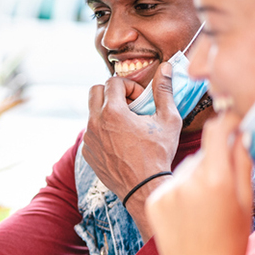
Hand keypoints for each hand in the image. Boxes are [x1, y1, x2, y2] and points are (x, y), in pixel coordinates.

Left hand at [82, 64, 180, 236]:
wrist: (144, 187)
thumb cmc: (158, 154)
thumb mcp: (168, 120)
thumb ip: (164, 90)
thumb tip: (166, 67)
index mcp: (112, 113)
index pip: (113, 81)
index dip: (129, 86)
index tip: (140, 100)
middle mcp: (94, 123)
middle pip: (95, 91)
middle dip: (112, 92)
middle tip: (129, 106)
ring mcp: (88, 139)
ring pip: (92, 113)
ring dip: (107, 112)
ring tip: (127, 125)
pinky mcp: (87, 152)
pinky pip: (90, 132)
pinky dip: (103, 130)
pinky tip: (120, 141)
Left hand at [145, 112, 251, 254]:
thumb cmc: (231, 240)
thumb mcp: (245, 201)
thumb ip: (242, 164)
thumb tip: (240, 135)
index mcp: (217, 180)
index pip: (216, 133)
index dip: (226, 123)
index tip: (231, 122)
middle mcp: (188, 182)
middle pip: (201, 156)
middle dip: (211, 163)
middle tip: (219, 190)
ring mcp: (167, 192)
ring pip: (184, 171)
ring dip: (193, 179)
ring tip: (202, 208)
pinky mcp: (153, 201)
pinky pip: (169, 185)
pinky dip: (178, 192)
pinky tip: (186, 214)